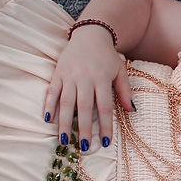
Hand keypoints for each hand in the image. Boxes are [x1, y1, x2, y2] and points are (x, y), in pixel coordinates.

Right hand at [43, 25, 133, 151]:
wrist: (90, 34)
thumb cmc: (107, 56)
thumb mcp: (120, 71)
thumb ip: (125, 91)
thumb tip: (131, 111)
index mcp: (102, 78)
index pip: (104, 107)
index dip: (105, 125)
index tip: (105, 142)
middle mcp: (84, 78)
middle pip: (84, 107)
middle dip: (84, 128)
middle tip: (83, 147)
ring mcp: (69, 75)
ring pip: (65, 102)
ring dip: (64, 122)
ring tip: (63, 140)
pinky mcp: (57, 73)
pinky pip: (52, 91)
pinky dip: (48, 105)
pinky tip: (48, 120)